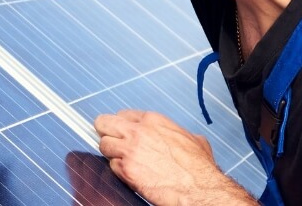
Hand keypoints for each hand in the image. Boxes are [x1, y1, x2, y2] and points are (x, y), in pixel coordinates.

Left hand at [94, 110, 254, 205]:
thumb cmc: (198, 167)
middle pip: (104, 123)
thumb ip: (174, 132)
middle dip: (105, 131)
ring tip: (120, 159)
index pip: (123, 114)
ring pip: (103, 144)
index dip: (121, 124)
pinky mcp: (126, 170)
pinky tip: (130, 173)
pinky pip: (111, 166)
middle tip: (109, 139)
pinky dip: (118, 170)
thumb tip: (175, 136)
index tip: (121, 130)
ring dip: (110, 152)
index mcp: (153, 121)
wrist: (197, 188)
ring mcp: (129, 150)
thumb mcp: (191, 138)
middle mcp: (138, 132)